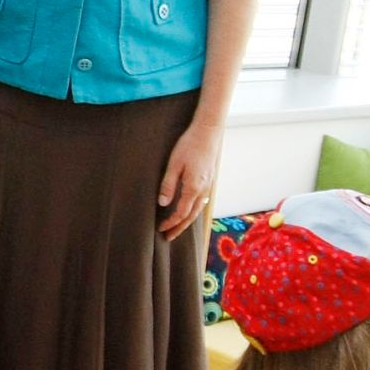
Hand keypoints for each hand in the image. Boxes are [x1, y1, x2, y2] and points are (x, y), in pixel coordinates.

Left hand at [158, 121, 219, 240]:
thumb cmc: (188, 146)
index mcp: (194, 187)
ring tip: (176, 228)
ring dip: (186, 221)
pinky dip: (193, 211)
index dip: (170, 223)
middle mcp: (204, 190)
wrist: (208, 133)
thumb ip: (168, 185)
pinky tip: (187, 212)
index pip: (181, 213)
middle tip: (168, 237)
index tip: (160, 229)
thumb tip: (162, 204)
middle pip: (191, 216)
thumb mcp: (174, 165)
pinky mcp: (209, 181)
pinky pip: (201, 202)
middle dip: (179, 228)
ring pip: (197, 210)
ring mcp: (208, 186)